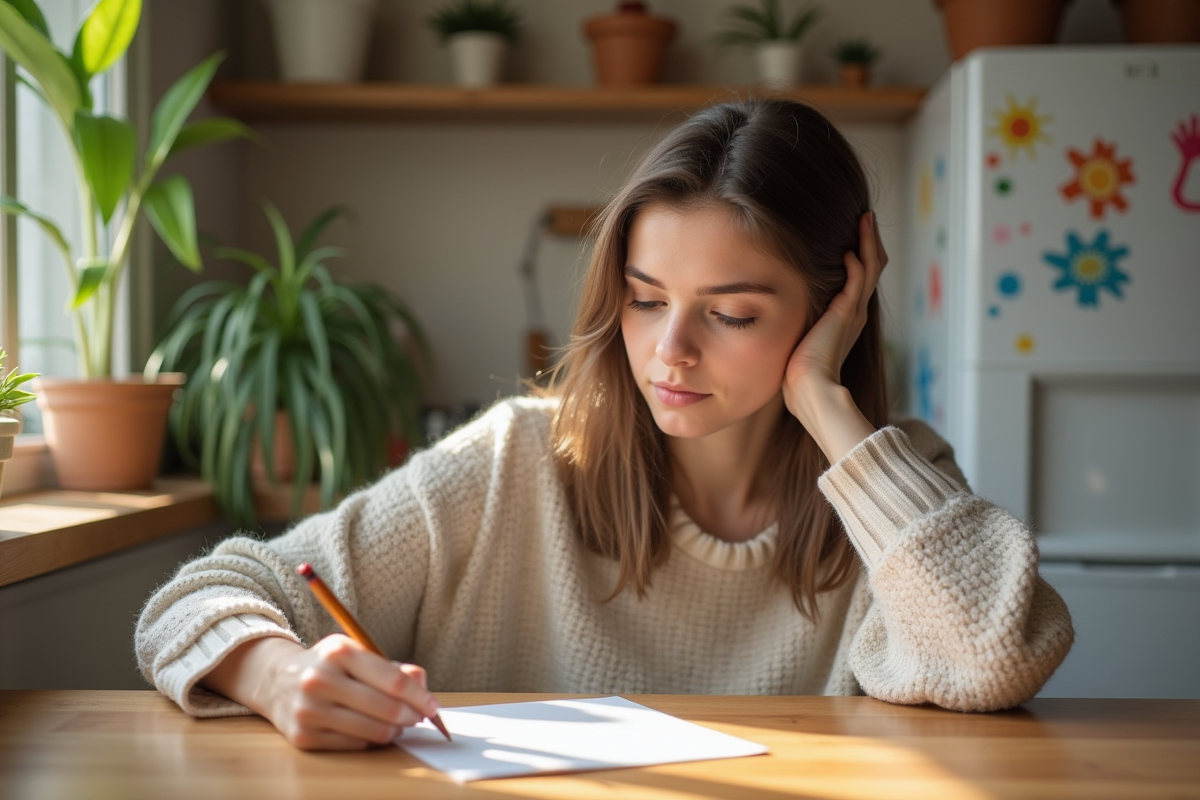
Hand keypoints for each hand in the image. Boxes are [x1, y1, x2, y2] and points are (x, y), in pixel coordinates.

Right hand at [202, 635, 439, 750]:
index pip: (393, 681)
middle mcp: (320, 680)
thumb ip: (393, 668)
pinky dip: (370, 741)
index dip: (419, 697)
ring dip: (393, 731)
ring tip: (396, 724)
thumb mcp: (358, 654)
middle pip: (386, 709)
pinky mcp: (303, 736)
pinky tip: (370, 730)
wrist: (277, 679)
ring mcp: (309, 710)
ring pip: (372, 732)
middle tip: (418, 717)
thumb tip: (422, 685)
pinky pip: (354, 746)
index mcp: (339, 652)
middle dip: (411, 717)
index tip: (432, 705)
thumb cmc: (329, 666)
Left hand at [782, 211, 886, 462]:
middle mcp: (856, 312)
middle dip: (870, 241)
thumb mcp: (801, 339)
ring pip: (870, 267)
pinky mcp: (847, 313)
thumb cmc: (798, 374)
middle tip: (867, 217)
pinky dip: (857, 260)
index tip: (853, 233)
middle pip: (872, 267)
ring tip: (865, 219)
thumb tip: (784, 314)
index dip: (861, 254)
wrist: (809, 390)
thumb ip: (801, 325)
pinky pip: (858, 278)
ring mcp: (854, 312)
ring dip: (868, 241)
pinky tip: (850, 247)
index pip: (860, 278)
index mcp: (847, 318)